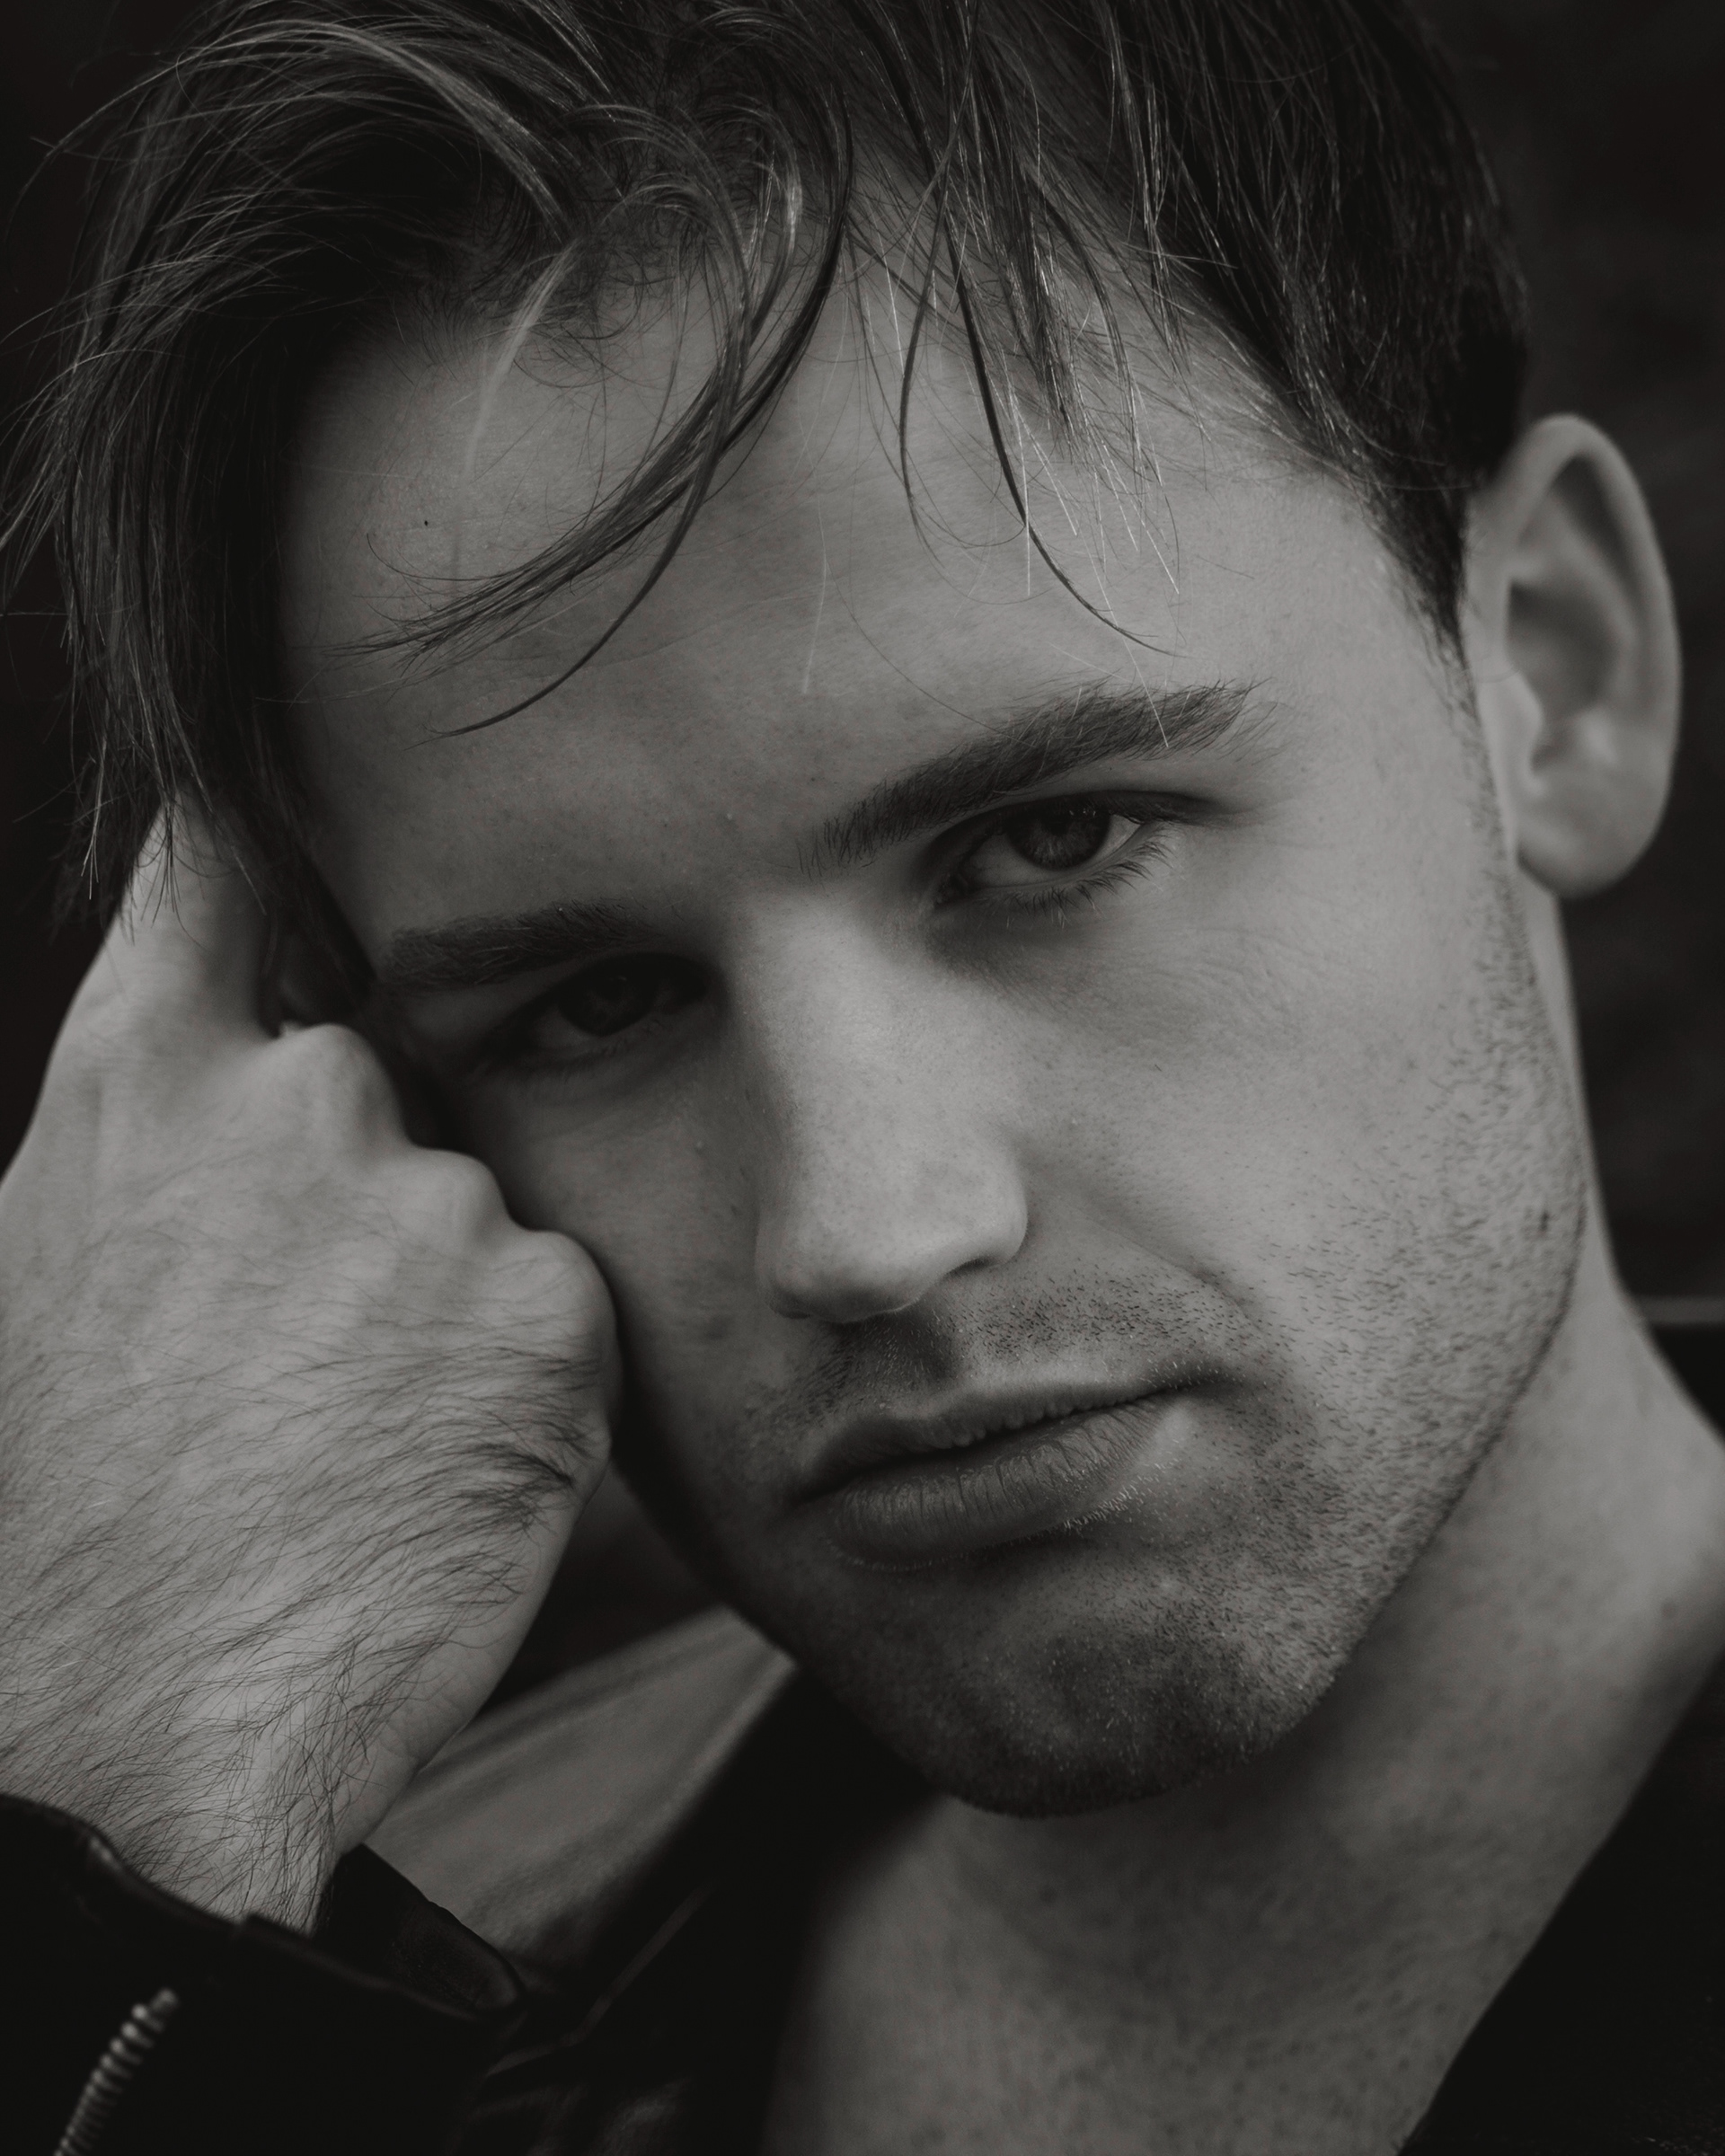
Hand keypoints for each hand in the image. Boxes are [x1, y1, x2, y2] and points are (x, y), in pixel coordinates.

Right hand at [0, 819, 614, 1927]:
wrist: (128, 1733)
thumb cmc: (53, 1532)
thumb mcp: (37, 1281)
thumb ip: (138, 1153)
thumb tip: (202, 1085)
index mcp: (145, 1082)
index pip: (218, 877)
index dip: (257, 846)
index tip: (289, 823)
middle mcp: (300, 1100)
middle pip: (379, 1090)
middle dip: (358, 1198)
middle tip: (300, 1355)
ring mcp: (437, 1198)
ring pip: (473, 1212)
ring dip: (440, 1301)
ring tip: (350, 1441)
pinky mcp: (551, 1307)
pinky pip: (553, 1309)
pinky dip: (516, 1380)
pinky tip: (429, 1474)